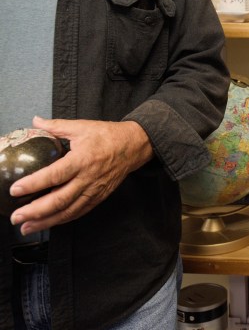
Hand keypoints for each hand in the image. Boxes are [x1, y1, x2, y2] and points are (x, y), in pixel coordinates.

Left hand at [9, 116, 152, 234]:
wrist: (134, 146)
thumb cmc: (108, 136)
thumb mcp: (82, 127)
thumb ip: (56, 126)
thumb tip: (35, 121)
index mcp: (82, 159)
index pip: (55, 175)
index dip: (34, 184)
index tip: (15, 189)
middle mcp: (88, 178)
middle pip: (59, 200)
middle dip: (35, 211)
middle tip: (16, 217)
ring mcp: (94, 190)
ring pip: (68, 211)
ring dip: (46, 221)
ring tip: (26, 227)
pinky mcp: (99, 197)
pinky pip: (79, 212)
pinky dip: (62, 220)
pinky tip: (49, 223)